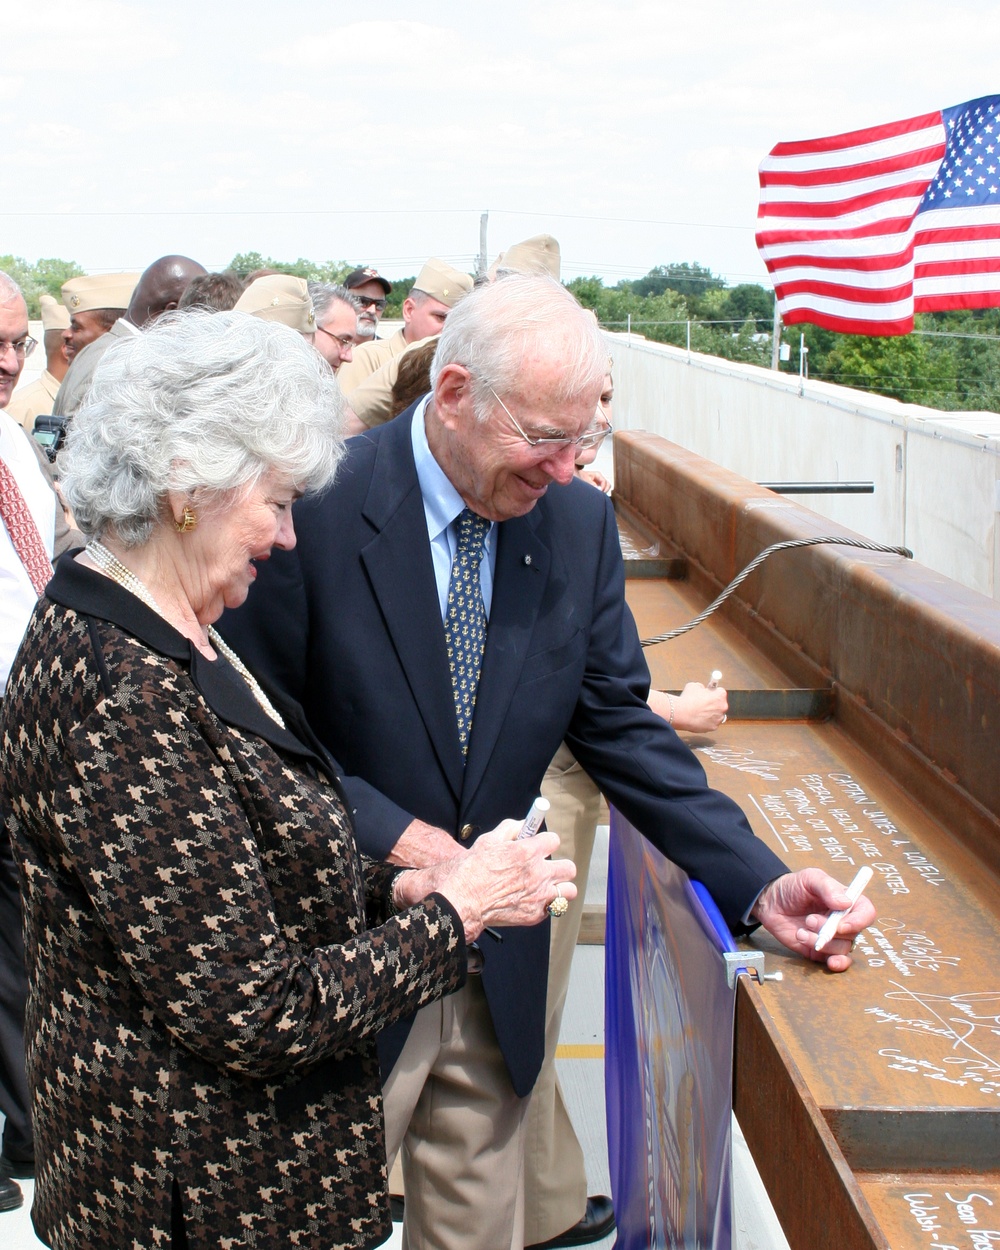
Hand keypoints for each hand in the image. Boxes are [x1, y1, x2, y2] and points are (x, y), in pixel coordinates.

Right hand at [397, 820, 576, 942]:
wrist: (461, 902)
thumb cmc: (471, 870)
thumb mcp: (488, 841)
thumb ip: (509, 829)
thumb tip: (523, 824)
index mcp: (528, 852)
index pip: (554, 840)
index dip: (545, 842)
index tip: (539, 846)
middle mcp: (538, 873)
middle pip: (569, 868)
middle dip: (558, 866)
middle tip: (546, 869)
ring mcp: (539, 896)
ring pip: (569, 890)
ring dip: (560, 888)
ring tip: (547, 888)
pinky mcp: (535, 915)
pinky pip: (553, 908)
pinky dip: (546, 906)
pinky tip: (532, 902)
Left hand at [575, 467, 611, 493]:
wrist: (576, 476)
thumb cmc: (580, 476)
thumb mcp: (585, 479)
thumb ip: (591, 483)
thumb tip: (597, 488)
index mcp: (598, 474)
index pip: (604, 481)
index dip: (603, 487)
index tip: (600, 492)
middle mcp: (600, 478)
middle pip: (607, 484)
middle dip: (606, 489)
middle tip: (602, 495)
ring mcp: (599, 481)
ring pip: (607, 486)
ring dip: (605, 491)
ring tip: (600, 495)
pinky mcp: (598, 485)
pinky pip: (603, 489)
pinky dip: (603, 492)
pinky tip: (599, 495)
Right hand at [649, 683, 727, 732]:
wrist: (682, 714)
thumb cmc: (688, 700)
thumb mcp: (694, 686)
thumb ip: (701, 687)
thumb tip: (701, 689)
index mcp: (720, 695)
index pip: (720, 692)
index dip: (712, 692)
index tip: (708, 693)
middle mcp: (723, 707)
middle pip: (720, 704)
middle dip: (713, 704)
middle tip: (702, 703)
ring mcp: (719, 718)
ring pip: (716, 715)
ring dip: (710, 713)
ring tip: (699, 712)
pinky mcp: (713, 727)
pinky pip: (711, 723)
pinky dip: (706, 722)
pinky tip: (698, 719)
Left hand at [751, 867, 876, 971]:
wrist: (771, 903)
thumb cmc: (793, 887)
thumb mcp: (809, 878)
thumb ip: (827, 887)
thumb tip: (846, 902)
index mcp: (846, 902)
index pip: (866, 912)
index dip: (859, 920)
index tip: (842, 924)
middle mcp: (843, 921)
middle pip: (853, 933)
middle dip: (831, 930)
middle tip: (809, 920)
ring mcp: (833, 937)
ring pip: (842, 948)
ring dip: (821, 942)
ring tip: (801, 932)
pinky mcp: (821, 951)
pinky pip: (837, 961)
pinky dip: (837, 963)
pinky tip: (830, 962)